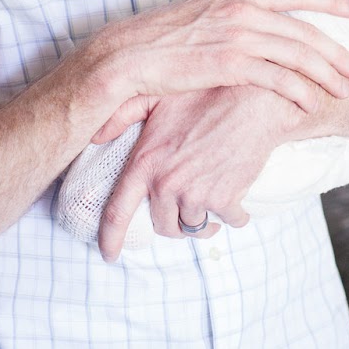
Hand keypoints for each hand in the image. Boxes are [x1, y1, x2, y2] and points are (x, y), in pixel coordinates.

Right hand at [92, 0, 348, 113]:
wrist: (125, 55)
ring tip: (343, 88)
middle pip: (305, 30)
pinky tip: (311, 103)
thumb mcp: (200, 14)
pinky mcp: (230, 64)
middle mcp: (242, 9)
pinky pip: (279, 78)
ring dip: (327, 73)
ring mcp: (238, 35)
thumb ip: (230, 17)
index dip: (331, 1)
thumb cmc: (157, 40)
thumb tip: (253, 27)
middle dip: (336, 51)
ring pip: (299, 54)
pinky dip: (300, 91)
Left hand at [97, 86, 304, 260]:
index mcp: (144, 163)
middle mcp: (166, 184)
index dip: (110, 239)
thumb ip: (122, 115)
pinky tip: (236, 200)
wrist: (252, 98)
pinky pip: (229, 221)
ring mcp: (196, 194)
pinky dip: (234, 216)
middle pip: (164, 227)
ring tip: (210, 206)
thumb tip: (95, 136)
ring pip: (195, 228)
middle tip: (184, 211)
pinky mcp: (226, 199)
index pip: (117, 212)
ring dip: (203, 223)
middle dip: (173, 225)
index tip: (109, 255)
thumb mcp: (155, 97)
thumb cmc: (204, 93)